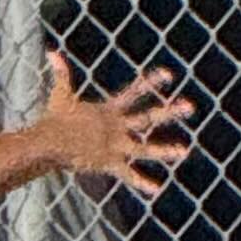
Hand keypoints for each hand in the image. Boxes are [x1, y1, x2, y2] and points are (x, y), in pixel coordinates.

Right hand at [35, 52, 194, 198]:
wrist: (50, 141)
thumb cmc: (54, 119)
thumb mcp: (60, 94)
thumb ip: (61, 73)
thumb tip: (50, 51)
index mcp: (109, 111)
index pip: (134, 93)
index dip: (151, 82)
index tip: (169, 75)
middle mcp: (117, 127)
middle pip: (149, 118)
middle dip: (170, 112)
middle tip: (190, 107)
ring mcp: (115, 145)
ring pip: (145, 149)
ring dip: (165, 150)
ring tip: (184, 151)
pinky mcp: (108, 162)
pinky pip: (127, 175)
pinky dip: (141, 183)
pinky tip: (157, 189)